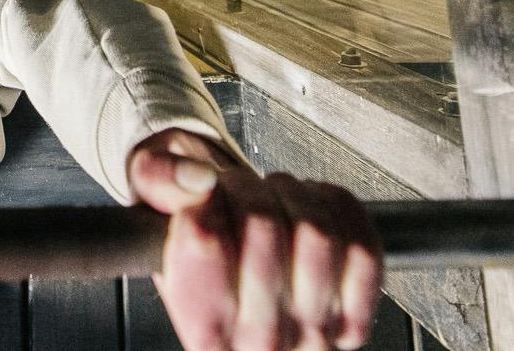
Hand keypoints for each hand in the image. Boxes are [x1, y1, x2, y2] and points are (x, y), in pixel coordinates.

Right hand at [129, 129, 381, 350]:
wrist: (237, 266)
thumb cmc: (194, 234)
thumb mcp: (152, 200)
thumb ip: (158, 179)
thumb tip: (199, 180)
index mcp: (202, 331)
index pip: (206, 242)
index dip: (204, 197)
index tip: (200, 194)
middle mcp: (259, 346)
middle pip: (263, 227)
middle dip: (244, 186)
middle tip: (232, 187)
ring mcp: (313, 335)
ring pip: (315, 231)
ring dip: (290, 193)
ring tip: (269, 196)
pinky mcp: (354, 318)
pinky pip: (361, 245)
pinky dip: (336, 207)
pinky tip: (310, 206)